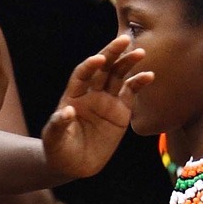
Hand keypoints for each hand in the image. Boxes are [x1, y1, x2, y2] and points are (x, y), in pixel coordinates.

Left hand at [41, 36, 149, 179]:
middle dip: (112, 53)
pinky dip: (139, 83)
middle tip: (124, 39)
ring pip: (118, 76)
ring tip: (140, 52)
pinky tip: (149, 75)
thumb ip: (58, 124)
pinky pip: (131, 93)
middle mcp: (91, 93)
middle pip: (102, 68)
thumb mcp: (53, 138)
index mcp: (73, 95)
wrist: (73, 165)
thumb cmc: (58, 149)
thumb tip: (67, 111)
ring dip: (128, 63)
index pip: (82, 74)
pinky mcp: (121, 112)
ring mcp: (107, 101)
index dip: (90, 65)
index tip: (98, 59)